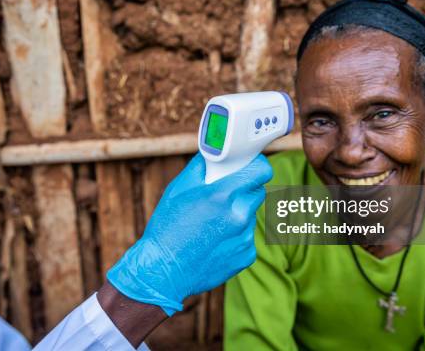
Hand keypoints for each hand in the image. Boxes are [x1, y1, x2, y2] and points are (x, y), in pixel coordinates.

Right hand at [107, 153, 272, 314]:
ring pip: (250, 216)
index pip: (261, 171)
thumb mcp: (178, 188)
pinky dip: (236, 236)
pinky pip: (247, 237)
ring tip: (212, 224)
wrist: (163, 271)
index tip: (251, 166)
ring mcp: (244, 238)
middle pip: (258, 192)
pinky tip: (214, 241)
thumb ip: (202, 166)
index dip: (258, 166)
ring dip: (238, 214)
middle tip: (225, 194)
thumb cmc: (167, 227)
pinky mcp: (246, 256)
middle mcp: (239, 216)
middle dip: (245, 189)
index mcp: (223, 195)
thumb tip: (215, 152)